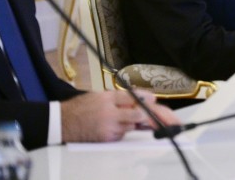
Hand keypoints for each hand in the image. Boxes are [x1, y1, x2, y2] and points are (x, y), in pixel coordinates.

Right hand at [61, 90, 176, 142]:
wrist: (61, 123)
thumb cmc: (82, 107)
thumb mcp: (101, 95)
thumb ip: (123, 98)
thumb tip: (148, 99)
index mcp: (110, 98)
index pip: (135, 98)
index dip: (149, 102)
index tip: (158, 103)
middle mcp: (111, 113)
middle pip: (139, 116)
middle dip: (158, 119)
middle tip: (172, 123)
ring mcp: (109, 128)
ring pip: (132, 125)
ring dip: (137, 123)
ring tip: (129, 120)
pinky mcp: (106, 139)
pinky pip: (122, 134)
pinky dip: (123, 130)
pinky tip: (110, 126)